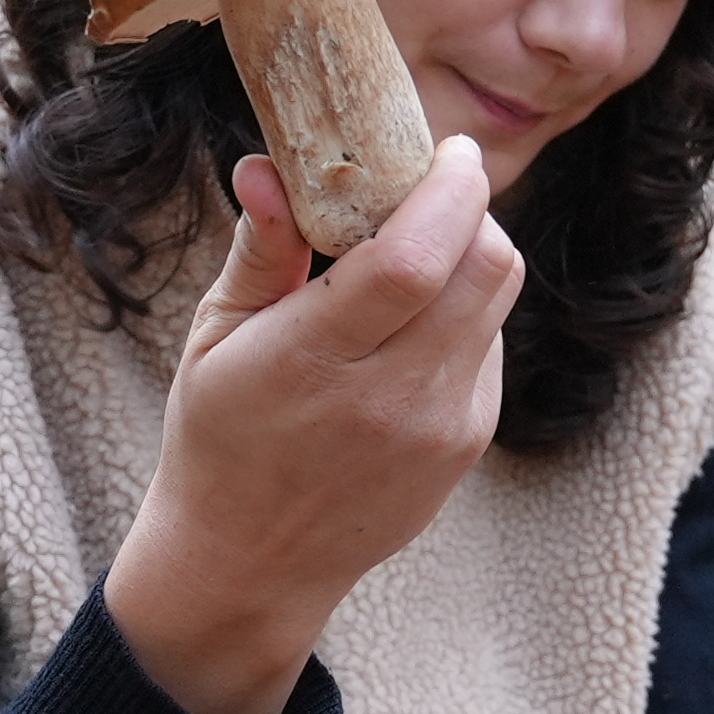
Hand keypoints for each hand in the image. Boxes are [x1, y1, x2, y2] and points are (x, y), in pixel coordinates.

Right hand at [102, 138, 522, 713]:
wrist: (250, 563)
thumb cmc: (219, 436)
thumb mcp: (216, 336)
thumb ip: (258, 247)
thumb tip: (267, 165)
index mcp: (312, 363)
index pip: (416, 259)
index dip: (448, 189)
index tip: (444, 150)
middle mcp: (390, 399)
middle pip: (485, 267)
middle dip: (469, 208)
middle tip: (427, 189)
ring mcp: (440, 429)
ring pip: (497, 300)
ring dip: (470, 254)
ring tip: (411, 253)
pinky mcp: (466, 446)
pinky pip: (488, 345)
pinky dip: (463, 311)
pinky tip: (408, 326)